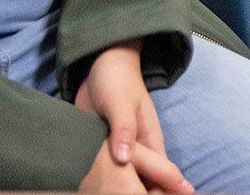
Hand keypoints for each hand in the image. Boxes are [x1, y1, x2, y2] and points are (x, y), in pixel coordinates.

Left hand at [73, 41, 190, 194]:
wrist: (101, 68)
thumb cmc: (117, 82)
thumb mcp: (120, 103)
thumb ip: (124, 130)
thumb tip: (124, 159)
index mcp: (150, 141)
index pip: (160, 175)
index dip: (159, 192)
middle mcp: (138, 151)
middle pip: (142, 182)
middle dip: (136, 193)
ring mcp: (120, 152)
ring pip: (123, 180)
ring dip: (117, 189)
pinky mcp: (103, 151)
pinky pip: (106, 172)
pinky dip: (101, 183)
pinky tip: (89, 189)